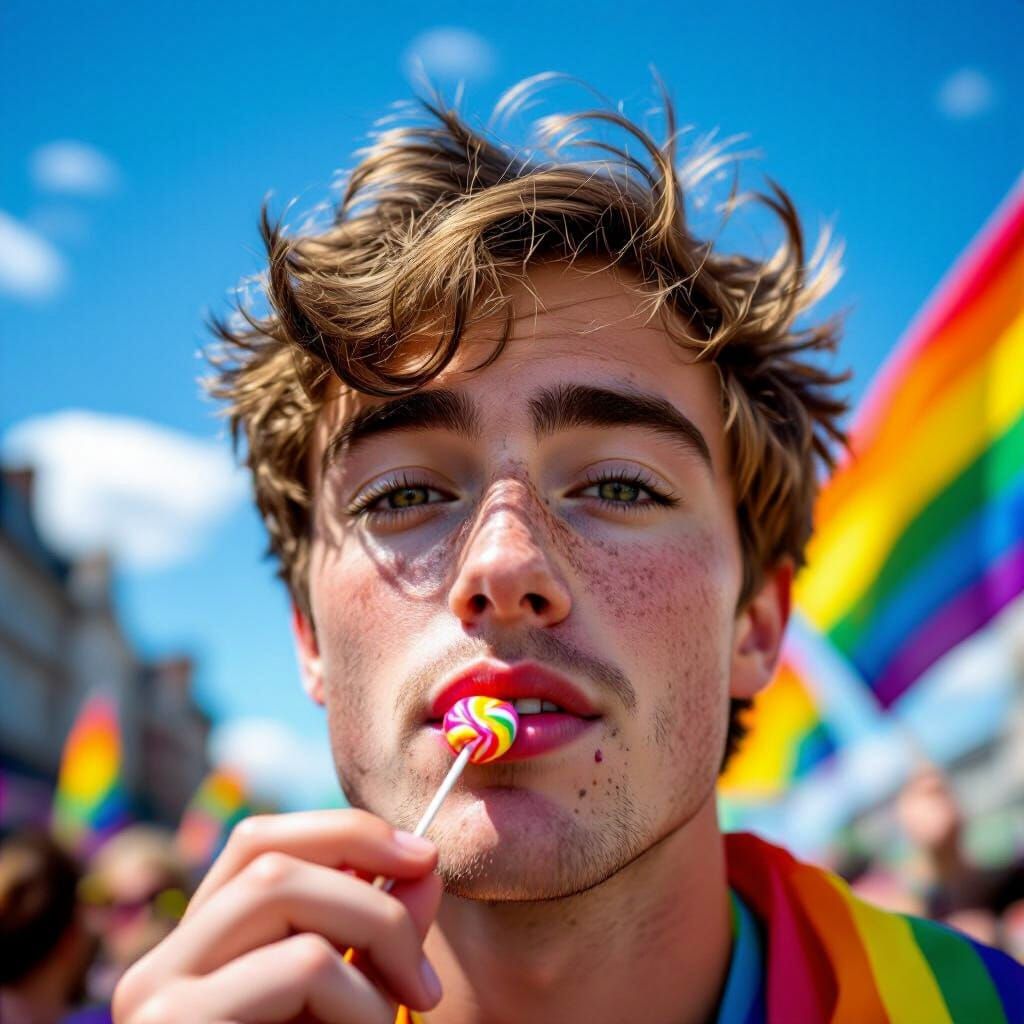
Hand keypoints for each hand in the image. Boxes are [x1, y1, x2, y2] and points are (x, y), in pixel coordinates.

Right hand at [112, 809, 442, 1022]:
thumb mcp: (346, 1011)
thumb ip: (376, 937)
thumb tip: (423, 865)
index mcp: (200, 952)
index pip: (258, 841)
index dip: (344, 832)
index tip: (423, 856)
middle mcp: (163, 962)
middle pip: (269, 855)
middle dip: (369, 886)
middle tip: (426, 960)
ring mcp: (158, 995)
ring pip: (283, 891)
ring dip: (373, 933)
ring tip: (407, 1008)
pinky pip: (303, 965)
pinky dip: (363, 999)